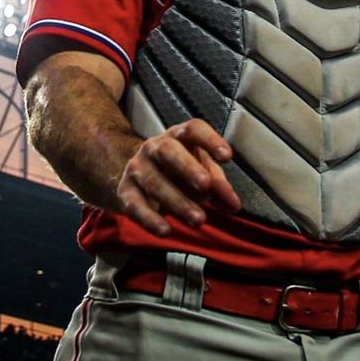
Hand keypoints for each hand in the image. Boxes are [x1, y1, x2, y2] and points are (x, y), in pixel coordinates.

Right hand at [116, 118, 241, 236]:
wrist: (138, 176)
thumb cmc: (180, 171)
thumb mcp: (202, 171)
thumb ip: (219, 186)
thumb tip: (233, 205)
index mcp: (178, 136)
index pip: (193, 129)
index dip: (210, 140)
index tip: (227, 157)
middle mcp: (155, 147)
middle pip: (168, 150)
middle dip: (187, 167)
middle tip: (205, 185)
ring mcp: (137, 168)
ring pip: (154, 182)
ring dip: (177, 201)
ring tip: (199, 219)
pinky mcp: (125, 191)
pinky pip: (135, 205)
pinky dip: (150, 219)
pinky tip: (166, 231)